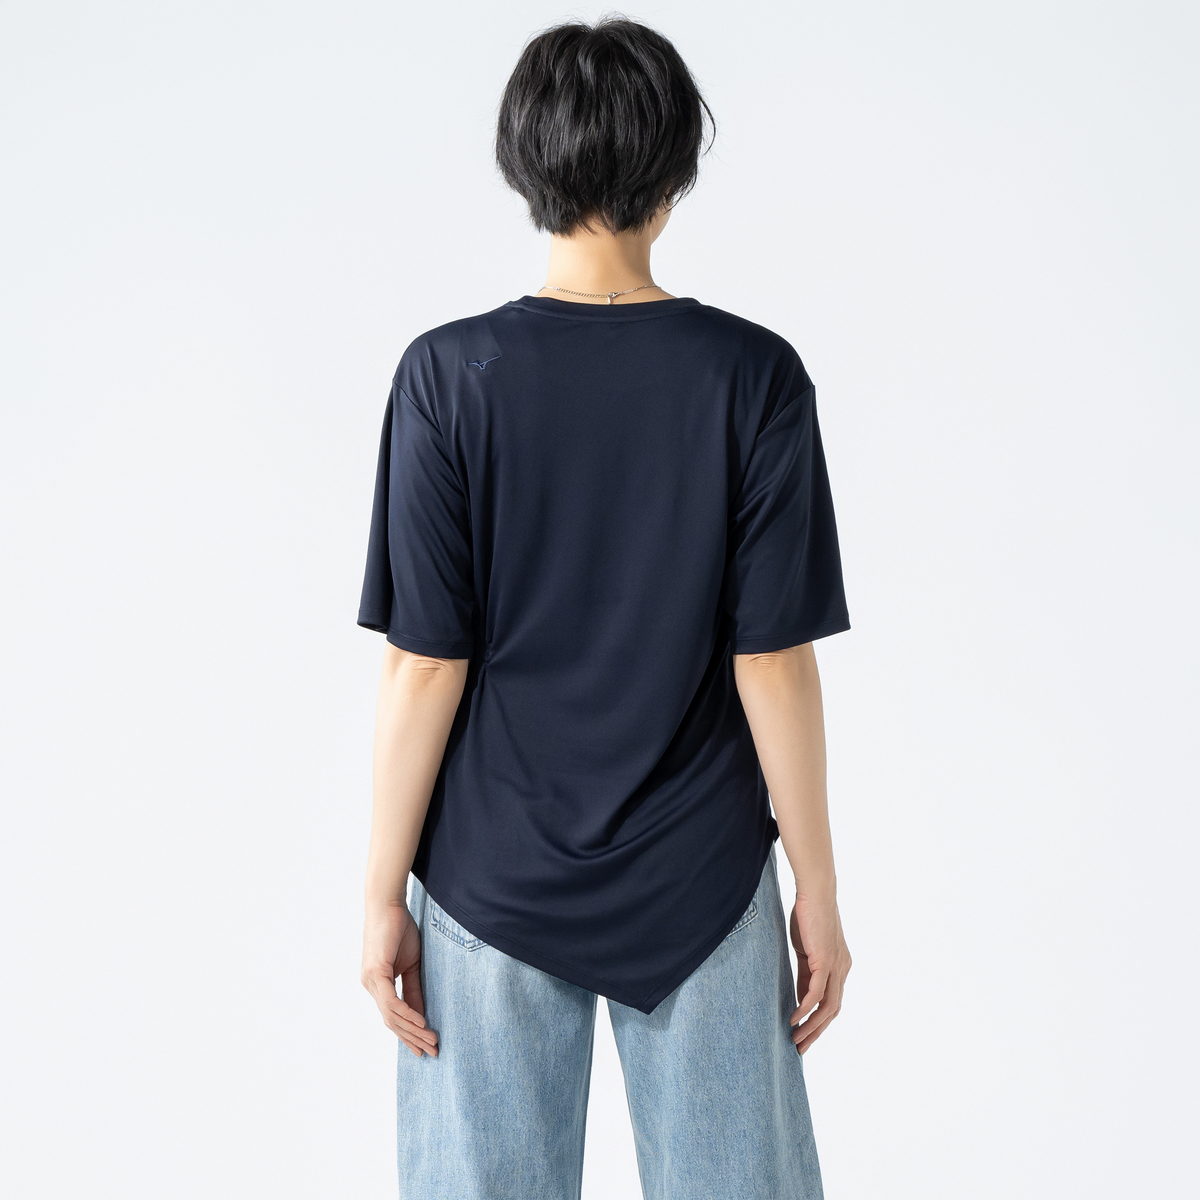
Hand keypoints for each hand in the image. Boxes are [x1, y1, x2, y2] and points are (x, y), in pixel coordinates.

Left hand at [361, 901, 439, 1057]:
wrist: (388, 905)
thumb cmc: (399, 929)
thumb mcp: (411, 964)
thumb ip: (414, 989)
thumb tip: (422, 1013)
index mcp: (378, 985)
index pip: (393, 1017)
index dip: (409, 1034)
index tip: (425, 1047)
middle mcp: (370, 987)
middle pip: (392, 1022)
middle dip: (413, 1039)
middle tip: (432, 1052)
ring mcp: (370, 982)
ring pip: (391, 1016)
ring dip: (413, 1030)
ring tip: (432, 1040)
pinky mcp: (375, 974)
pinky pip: (391, 1002)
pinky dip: (407, 1014)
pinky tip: (421, 1022)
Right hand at [788, 891, 850, 1054]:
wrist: (815, 893)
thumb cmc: (809, 916)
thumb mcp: (807, 951)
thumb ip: (807, 973)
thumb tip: (802, 998)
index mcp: (840, 967)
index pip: (832, 1002)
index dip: (819, 1022)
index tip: (804, 1036)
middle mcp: (842, 970)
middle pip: (833, 1011)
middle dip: (817, 1032)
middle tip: (800, 1048)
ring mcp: (836, 966)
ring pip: (828, 1007)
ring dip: (811, 1026)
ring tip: (795, 1039)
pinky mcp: (825, 961)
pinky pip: (816, 993)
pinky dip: (806, 1009)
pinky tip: (794, 1018)